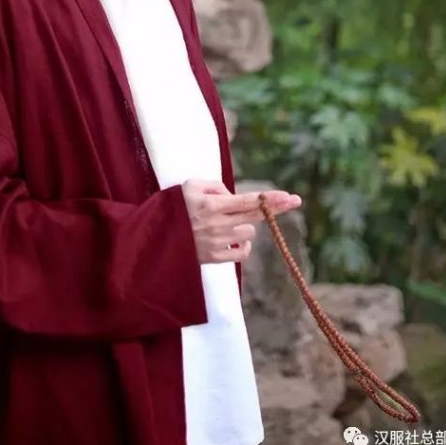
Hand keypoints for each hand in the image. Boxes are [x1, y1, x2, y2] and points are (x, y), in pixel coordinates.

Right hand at [181, 179, 301, 264]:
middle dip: (276, 206)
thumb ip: (215, 186)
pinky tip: (235, 238)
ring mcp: (217, 243)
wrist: (151, 236)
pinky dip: (242, 244)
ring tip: (226, 221)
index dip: (270, 198)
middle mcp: (217, 224)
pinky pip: (241, 252)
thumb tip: (233, 196)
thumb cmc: (173, 206)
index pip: (248, 201)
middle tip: (294, 200)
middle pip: (255, 216)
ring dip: (244, 224)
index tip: (289, 196)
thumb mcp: (190, 186)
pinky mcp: (214, 258)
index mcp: (212, 204)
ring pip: (248, 231)